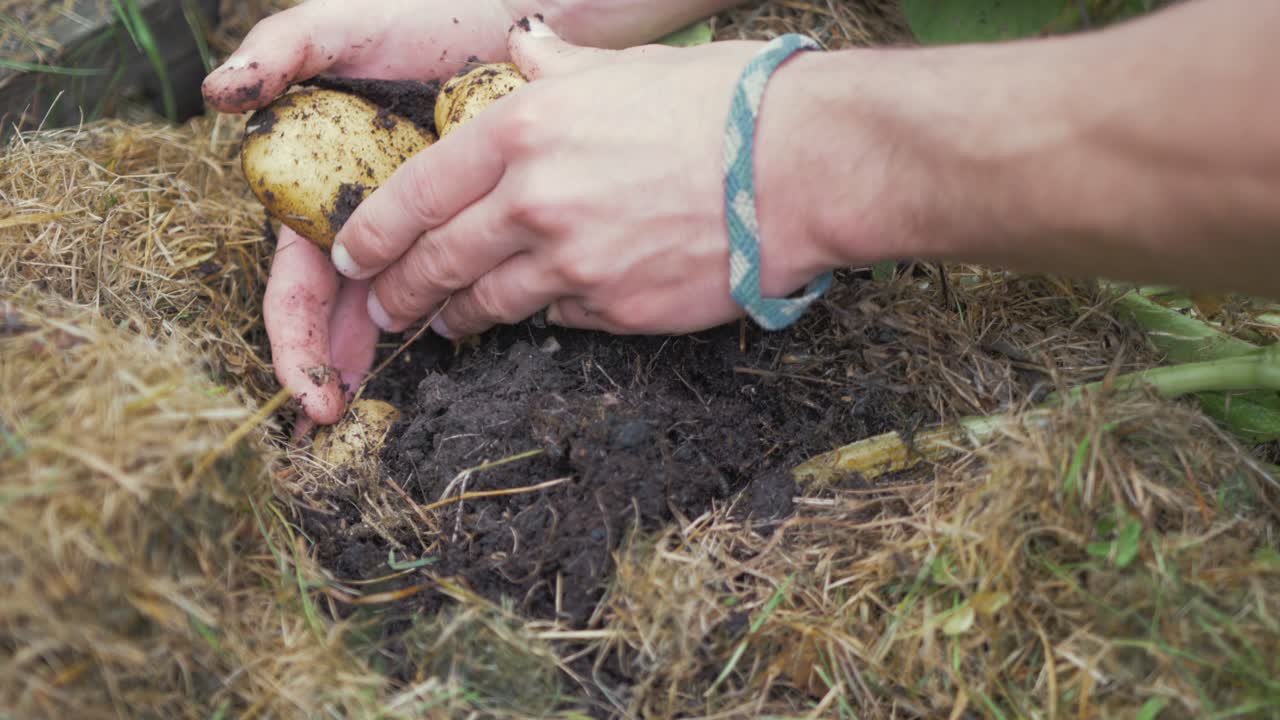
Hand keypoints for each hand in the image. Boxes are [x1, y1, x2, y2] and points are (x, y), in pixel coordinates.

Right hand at [203, 0, 518, 424]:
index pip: (294, 281)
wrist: (504, 14)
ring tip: (370, 401)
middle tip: (337, 418)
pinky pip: (451, 271)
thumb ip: (282, 50)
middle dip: (329, 366)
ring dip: (376, 353)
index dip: (294, 340)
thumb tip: (219, 94)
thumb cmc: (416, 16)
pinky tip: (454, 338)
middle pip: (335, 308)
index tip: (309, 392)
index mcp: (317, 185)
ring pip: (389, 300)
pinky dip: (446, 309)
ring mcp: (411, 217)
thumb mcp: (341, 27)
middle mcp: (358, 211)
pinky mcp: (463, 212)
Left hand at [333, 18, 840, 337]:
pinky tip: (541, 310)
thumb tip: (523, 45)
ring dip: (457, 318)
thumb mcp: (626, 68)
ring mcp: (574, 263)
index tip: (356, 254)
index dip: (375, 232)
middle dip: (400, 292)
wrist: (801, 168)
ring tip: (446, 323)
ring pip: (489, 304)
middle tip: (385, 306)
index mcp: (525, 131)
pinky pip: (558, 318)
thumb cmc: (724, 105)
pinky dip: (542, 314)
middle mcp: (536, 202)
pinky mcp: (616, 309)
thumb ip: (556, 68)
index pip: (418, 193)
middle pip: (439, 262)